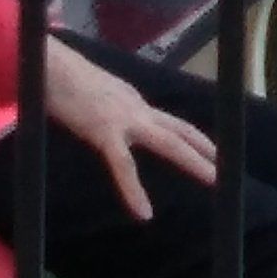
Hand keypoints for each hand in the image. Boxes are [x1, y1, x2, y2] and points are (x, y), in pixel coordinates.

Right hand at [45, 39, 216, 218]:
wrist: (49, 64)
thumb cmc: (62, 77)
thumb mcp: (94, 92)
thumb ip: (108, 105)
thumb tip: (111, 117)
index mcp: (132, 100)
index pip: (169, 121)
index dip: (193, 137)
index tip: (212, 151)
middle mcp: (136, 107)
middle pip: (179, 129)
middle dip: (205, 148)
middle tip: (227, 168)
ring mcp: (123, 118)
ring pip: (168, 143)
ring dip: (193, 161)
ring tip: (214, 180)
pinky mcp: (104, 131)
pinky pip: (124, 166)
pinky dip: (134, 191)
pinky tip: (143, 213)